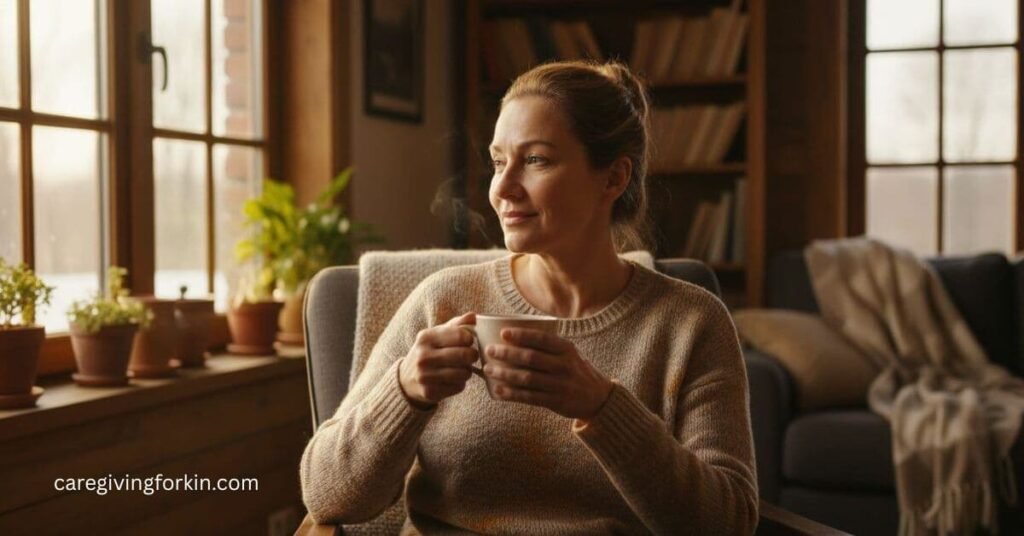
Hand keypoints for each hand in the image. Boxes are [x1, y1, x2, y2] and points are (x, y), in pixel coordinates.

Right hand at [398, 312, 478, 408]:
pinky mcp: (429, 392)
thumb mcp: (437, 335)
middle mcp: (423, 356)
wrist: (407, 378)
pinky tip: (452, 380)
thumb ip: (456, 325)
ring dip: (467, 371)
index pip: (460, 335)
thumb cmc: (429, 351)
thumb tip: (473, 316)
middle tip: (470, 356)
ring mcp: (425, 375)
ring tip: (461, 369)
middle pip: (464, 355)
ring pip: (464, 373)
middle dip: (472, 356)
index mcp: (426, 337)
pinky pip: (458, 387)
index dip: (470, 339)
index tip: (469, 342)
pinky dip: (460, 384)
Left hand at [483, 327, 612, 419]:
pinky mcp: (556, 402)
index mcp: (566, 349)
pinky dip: (512, 394)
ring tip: (488, 369)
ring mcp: (561, 384)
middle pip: (531, 358)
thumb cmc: (573, 369)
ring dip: (505, 373)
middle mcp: (564, 365)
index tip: (502, 333)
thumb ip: (547, 345)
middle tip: (489, 350)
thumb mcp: (568, 353)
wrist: (597, 397)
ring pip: (527, 378)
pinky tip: (498, 390)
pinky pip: (530, 397)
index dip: (521, 335)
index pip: (542, 338)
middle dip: (507, 353)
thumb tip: (511, 334)